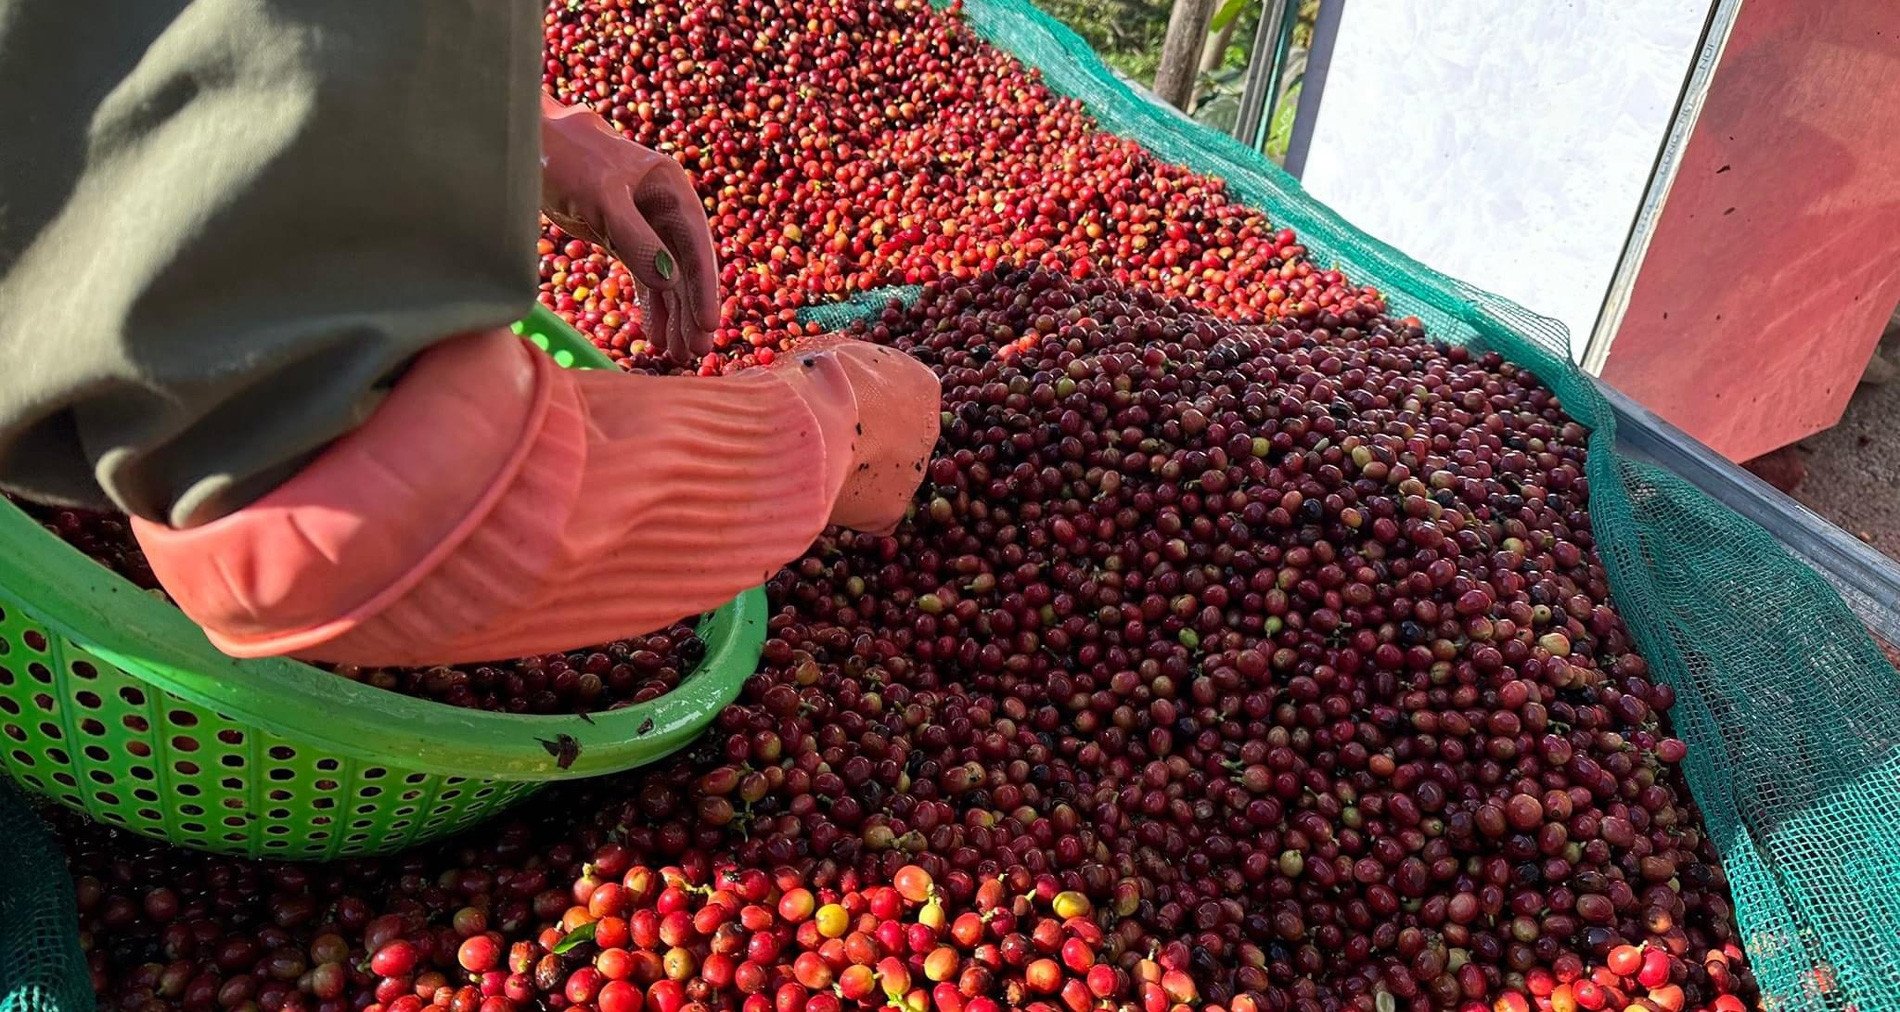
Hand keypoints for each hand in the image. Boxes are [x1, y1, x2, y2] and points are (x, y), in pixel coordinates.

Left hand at [540, 94, 719, 363]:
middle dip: (691, 311)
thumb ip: (635, 238)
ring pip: (668, 277)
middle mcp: (666, 209)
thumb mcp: (602, 198)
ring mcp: (647, 226)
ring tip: (677, 355)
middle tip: (695, 352)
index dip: (704, 287)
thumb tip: (670, 281)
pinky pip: (645, 278)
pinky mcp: (624, 239)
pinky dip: (650, 306)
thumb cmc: (569, 161)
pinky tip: (655, 335)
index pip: (696, 245)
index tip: (708, 324)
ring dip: (674, 315)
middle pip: (687, 267)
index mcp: (672, 190)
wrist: (534, 145)